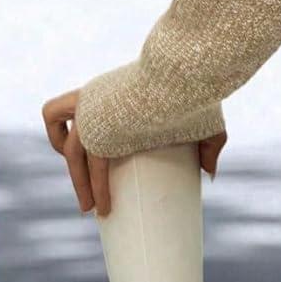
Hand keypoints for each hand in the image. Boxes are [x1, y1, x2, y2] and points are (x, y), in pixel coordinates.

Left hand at [41, 89, 226, 217]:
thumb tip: (210, 172)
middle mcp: (93, 99)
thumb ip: (207, 143)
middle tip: (90, 195)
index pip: (82, 114)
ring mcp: (90, 113)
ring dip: (79, 182)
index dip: (82, 138)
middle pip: (70, 137)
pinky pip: (87, 165)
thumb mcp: (200, 116)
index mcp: (110, 91)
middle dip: (78, 168)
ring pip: (71, 152)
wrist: (183, 73)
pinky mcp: (96, 130)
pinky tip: (102, 206)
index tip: (94, 165)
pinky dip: (92, 187)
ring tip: (89, 207)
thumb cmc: (194, 88)